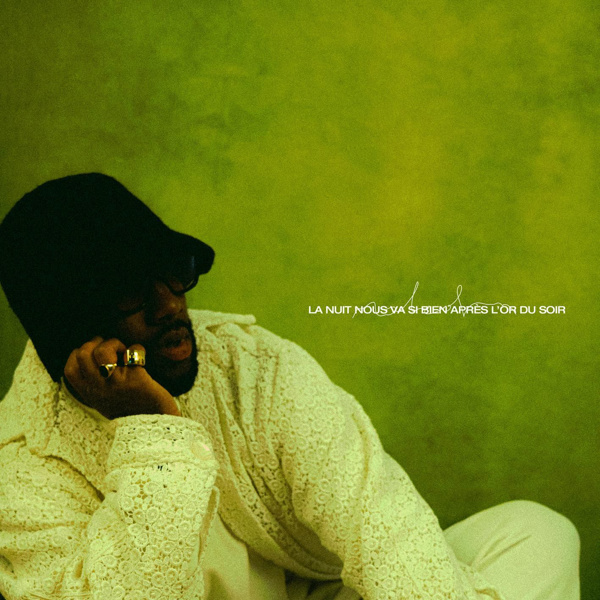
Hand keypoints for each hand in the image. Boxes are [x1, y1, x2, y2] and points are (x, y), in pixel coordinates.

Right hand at [64, 337, 180, 418]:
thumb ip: (96, 380)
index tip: (96, 354)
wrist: (158, 422)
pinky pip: (133, 351)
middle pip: (83, 354)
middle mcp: (99, 390)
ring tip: (125, 354)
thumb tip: (92, 350)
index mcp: (90, 395)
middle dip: (97, 342)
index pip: (70, 369)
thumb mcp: (106, 398)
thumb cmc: (133, 406)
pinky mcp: (137, 380)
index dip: (80, 353)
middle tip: (112, 349)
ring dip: (114, 343)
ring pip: (103, 351)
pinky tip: (142, 357)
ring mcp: (116, 385)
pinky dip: (138, 349)